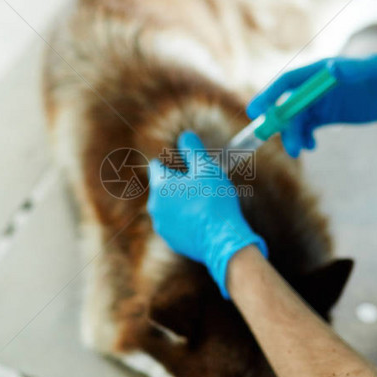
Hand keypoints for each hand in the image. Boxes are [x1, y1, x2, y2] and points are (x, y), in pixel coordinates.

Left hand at [147, 131, 267, 298]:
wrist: (222, 238)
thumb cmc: (214, 199)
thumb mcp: (206, 167)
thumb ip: (192, 149)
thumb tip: (185, 135)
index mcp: (159, 185)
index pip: (157, 165)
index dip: (173, 163)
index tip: (189, 166)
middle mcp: (154, 206)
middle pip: (163, 187)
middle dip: (178, 183)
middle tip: (201, 185)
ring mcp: (161, 225)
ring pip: (169, 206)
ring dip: (182, 202)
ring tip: (204, 203)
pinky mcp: (172, 241)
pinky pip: (176, 224)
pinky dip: (186, 220)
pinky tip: (204, 220)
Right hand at [247, 55, 376, 156]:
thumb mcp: (375, 70)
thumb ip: (353, 69)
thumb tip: (332, 68)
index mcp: (320, 71)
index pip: (288, 82)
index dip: (270, 94)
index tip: (257, 110)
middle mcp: (315, 87)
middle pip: (289, 105)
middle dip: (284, 125)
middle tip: (290, 147)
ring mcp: (319, 102)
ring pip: (296, 120)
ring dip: (293, 135)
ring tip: (300, 150)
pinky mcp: (326, 116)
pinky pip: (307, 128)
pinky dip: (304, 138)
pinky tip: (312, 146)